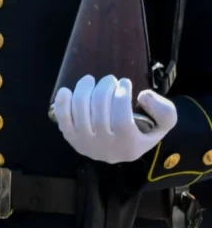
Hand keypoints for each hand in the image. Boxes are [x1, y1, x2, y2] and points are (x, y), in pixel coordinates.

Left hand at [54, 75, 177, 163]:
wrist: (120, 149)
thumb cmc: (142, 132)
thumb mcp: (163, 125)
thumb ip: (165, 111)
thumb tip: (143, 96)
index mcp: (128, 145)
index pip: (122, 118)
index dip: (122, 96)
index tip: (124, 81)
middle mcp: (105, 148)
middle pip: (100, 113)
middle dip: (104, 89)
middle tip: (109, 79)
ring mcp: (85, 144)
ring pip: (80, 112)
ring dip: (84, 90)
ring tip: (90, 80)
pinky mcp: (70, 138)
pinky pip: (62, 119)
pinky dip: (62, 103)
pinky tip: (66, 90)